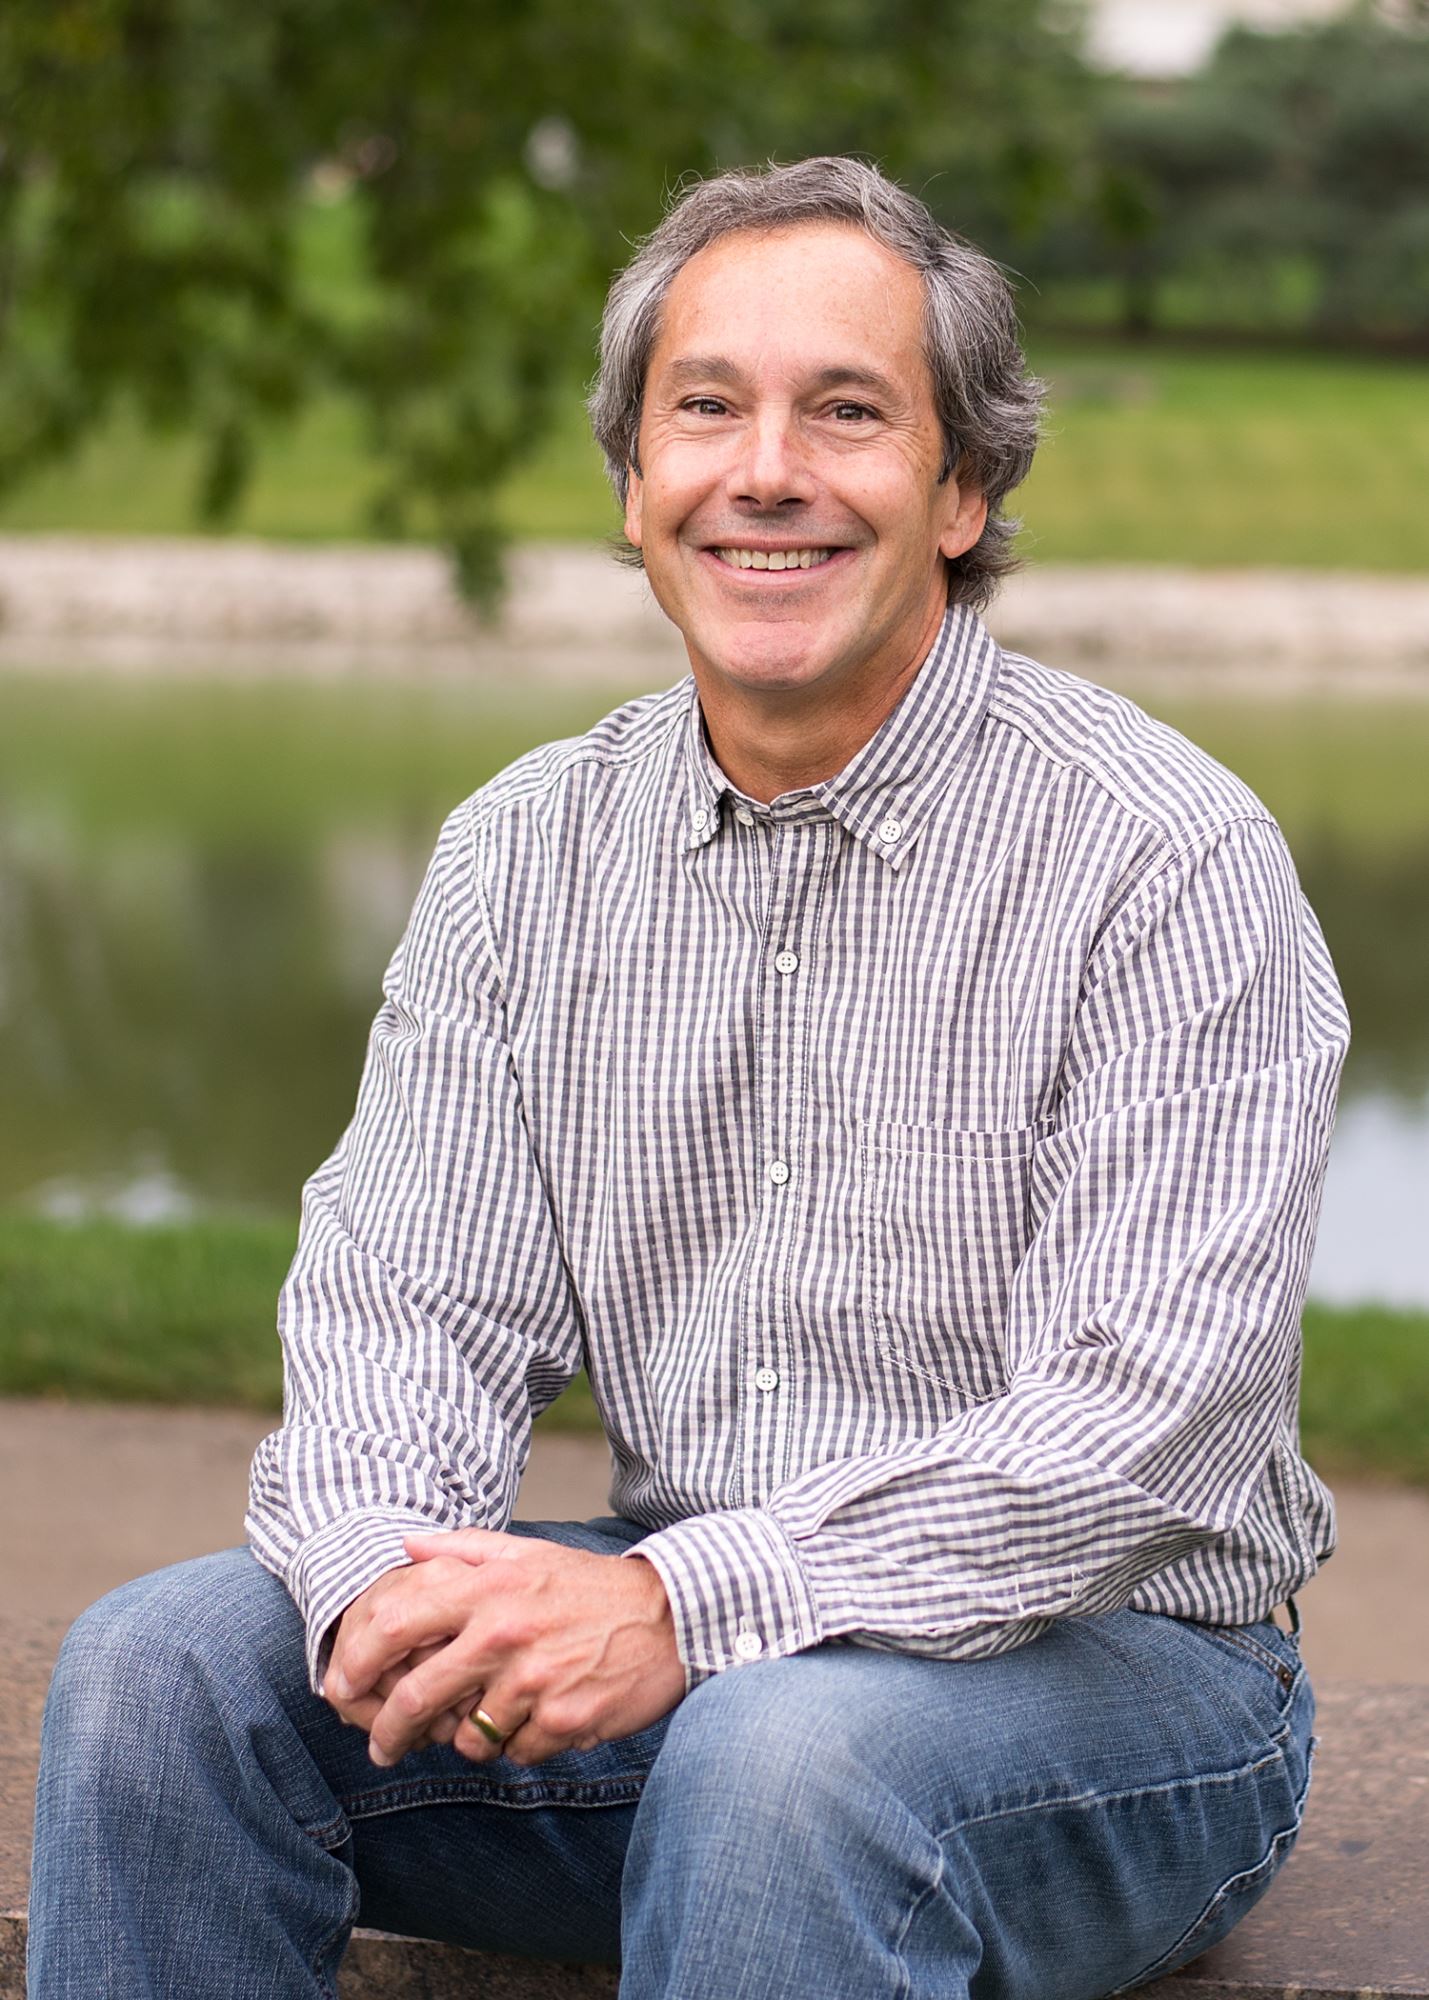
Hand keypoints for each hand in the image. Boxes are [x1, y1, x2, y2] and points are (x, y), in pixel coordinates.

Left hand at [323, 1529, 685, 1769]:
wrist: (671, 1617)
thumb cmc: (588, 1588)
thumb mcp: (528, 1554)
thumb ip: (463, 1549)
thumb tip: (404, 1546)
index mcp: (490, 1588)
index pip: (397, 1622)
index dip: (357, 1659)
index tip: (342, 1684)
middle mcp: (506, 1632)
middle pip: (417, 1696)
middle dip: (389, 1732)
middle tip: (383, 1748)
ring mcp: (535, 1680)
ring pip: (468, 1736)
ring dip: (471, 1738)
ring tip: (493, 1720)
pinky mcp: (564, 1720)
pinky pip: (516, 1753)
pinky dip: (520, 1745)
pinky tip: (542, 1719)